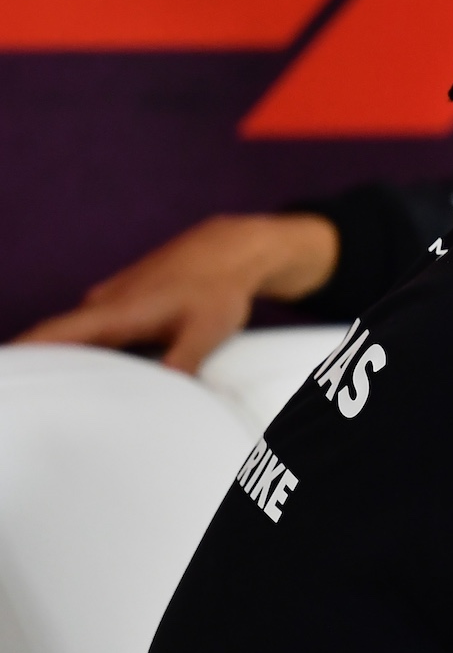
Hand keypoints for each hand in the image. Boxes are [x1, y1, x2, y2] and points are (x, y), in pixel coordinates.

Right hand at [14, 213, 339, 372]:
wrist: (231, 250)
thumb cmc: (218, 289)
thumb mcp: (205, 333)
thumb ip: (179, 364)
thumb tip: (160, 395)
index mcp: (116, 312)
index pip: (52, 335)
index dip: (20, 353)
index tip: (4, 372)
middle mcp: (104, 304)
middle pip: (57, 340)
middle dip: (38, 368)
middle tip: (25, 402)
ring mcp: (110, 299)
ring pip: (79, 337)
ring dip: (69, 360)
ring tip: (56, 394)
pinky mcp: (121, 301)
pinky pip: (95, 330)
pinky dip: (90, 348)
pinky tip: (97, 371)